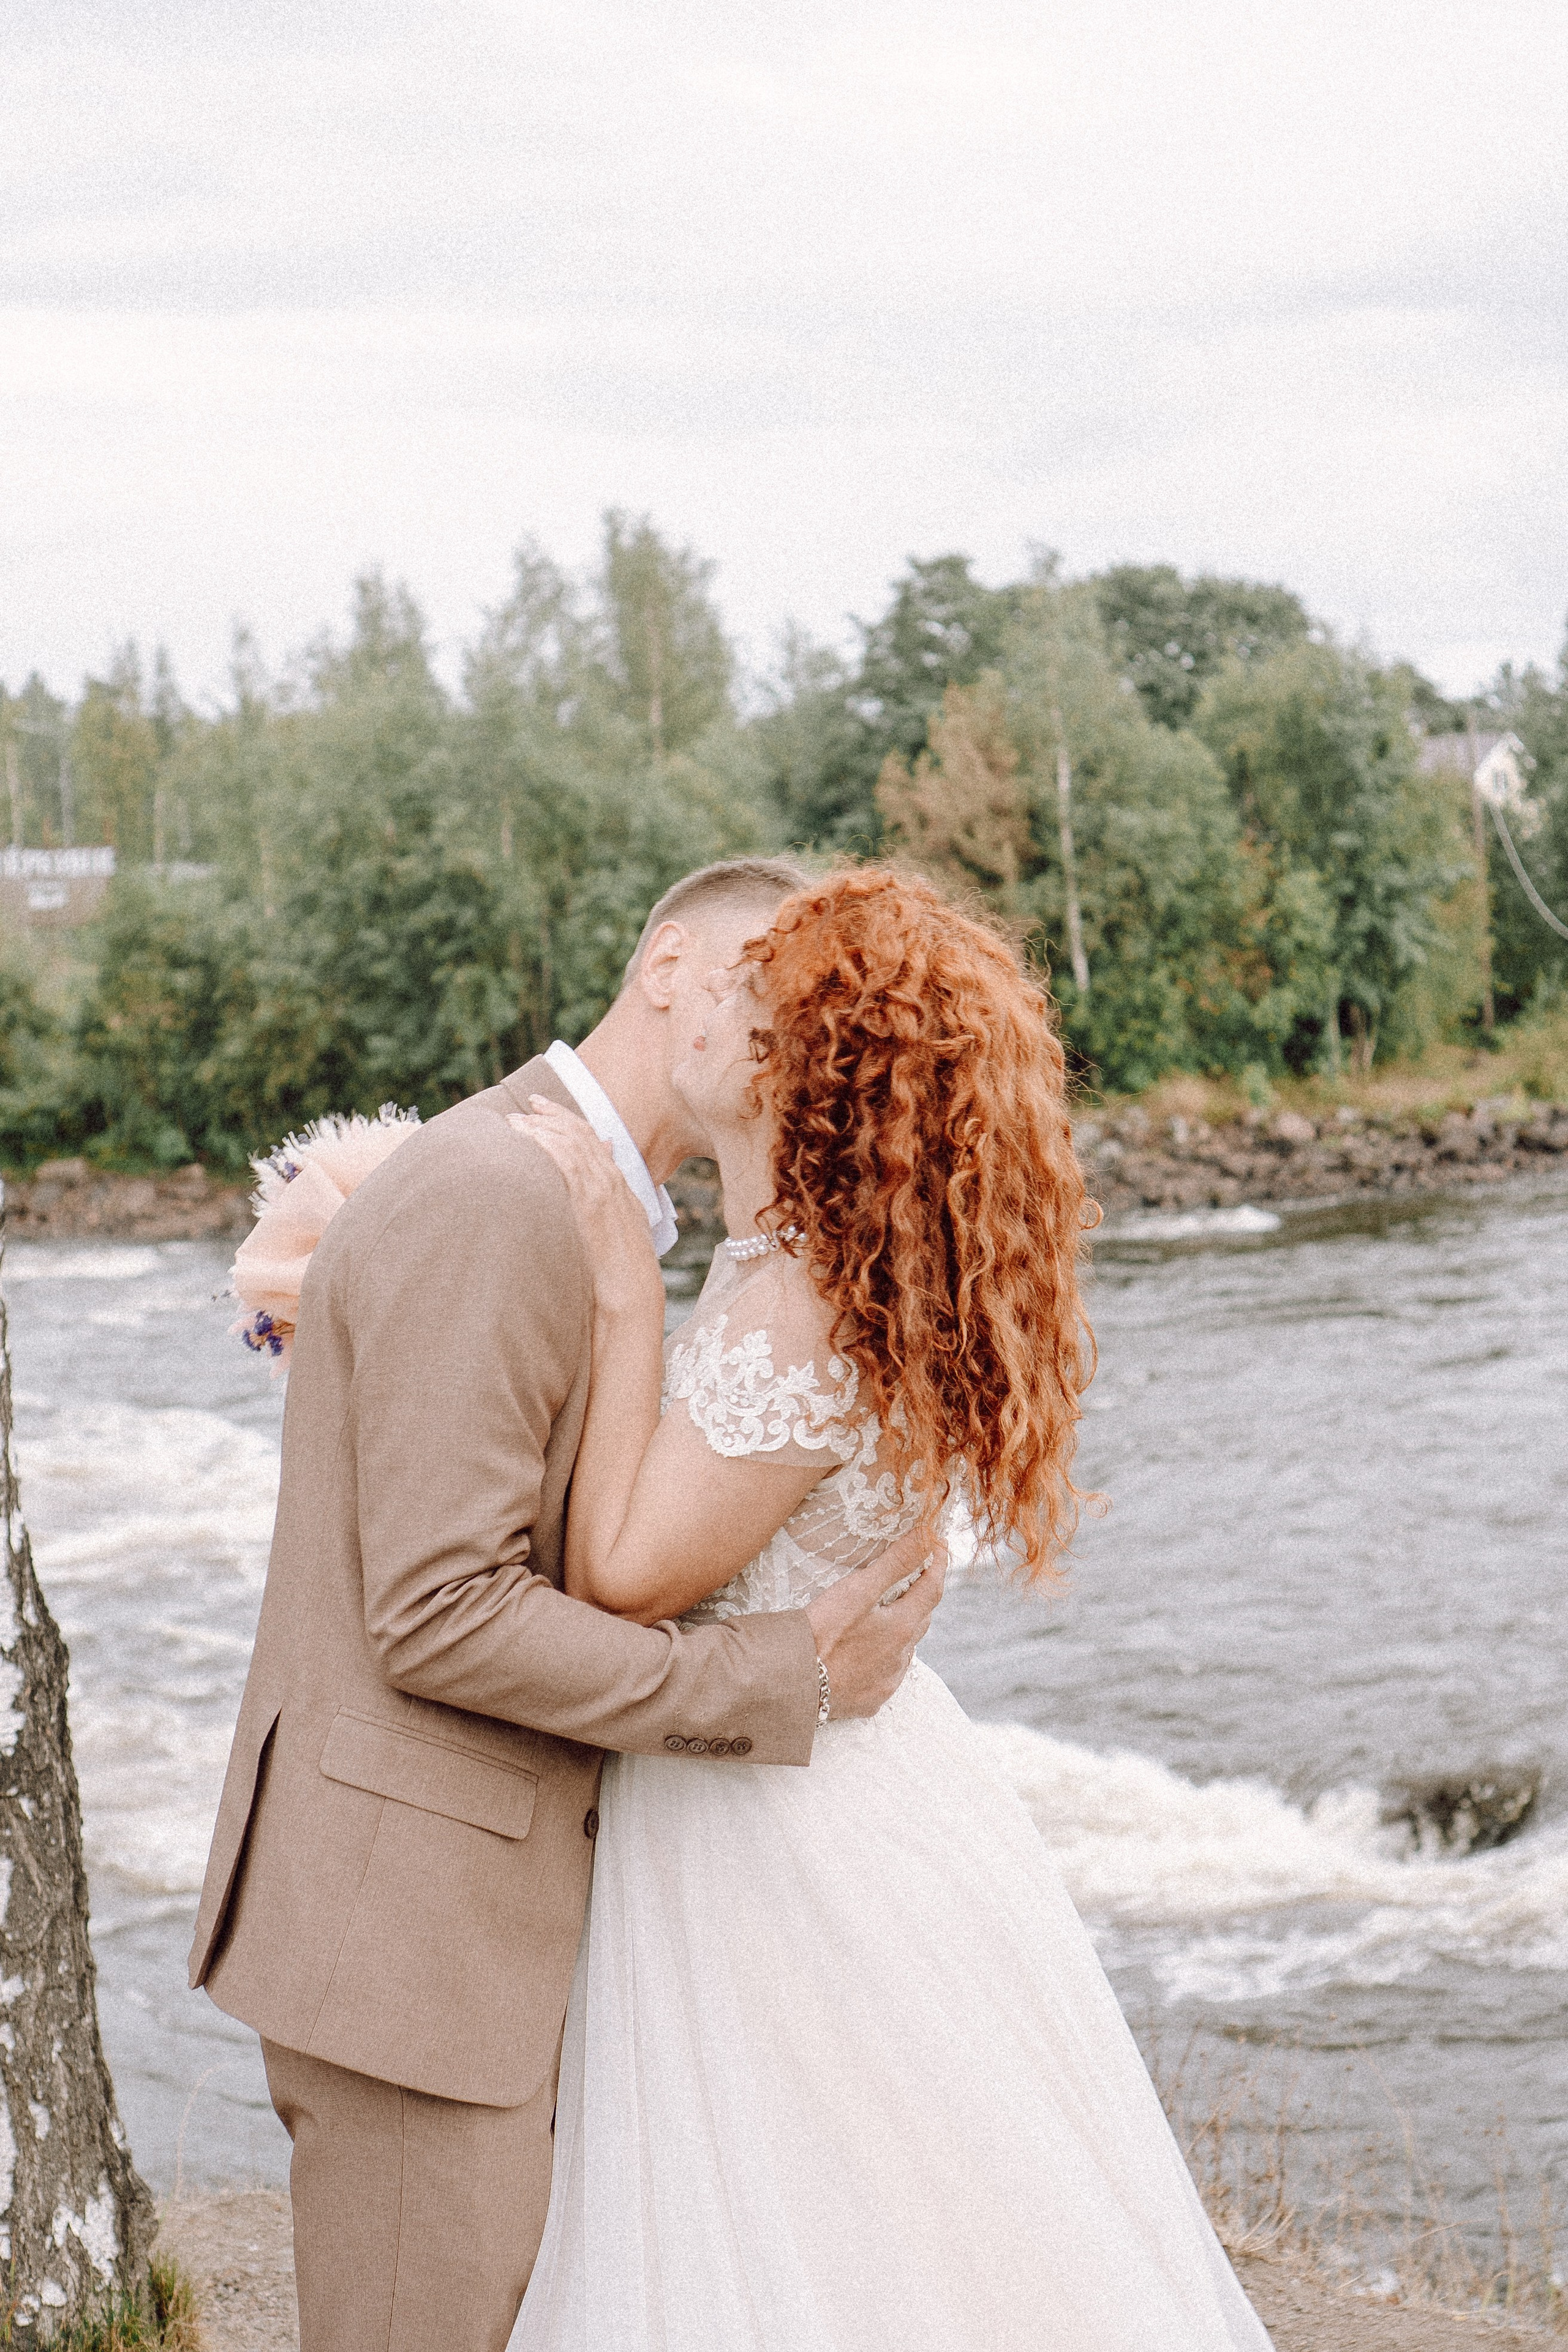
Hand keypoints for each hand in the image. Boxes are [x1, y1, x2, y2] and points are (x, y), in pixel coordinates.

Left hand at [511, 1101, 664, 1320]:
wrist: (632, 1291)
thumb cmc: (620, 1270)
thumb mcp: (617, 1229)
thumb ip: (604, 1203)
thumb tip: (590, 1193)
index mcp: (619, 1184)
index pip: (592, 1139)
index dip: (567, 1119)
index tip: (543, 1108)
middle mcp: (613, 1181)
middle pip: (581, 1135)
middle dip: (552, 1116)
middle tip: (526, 1105)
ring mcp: (604, 1190)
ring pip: (572, 1144)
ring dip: (543, 1129)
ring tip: (517, 1122)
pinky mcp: (592, 1202)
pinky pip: (568, 1163)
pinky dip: (548, 1146)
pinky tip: (529, 1140)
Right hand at [805, 1526, 946, 1721]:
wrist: (791, 1683)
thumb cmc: (821, 1633)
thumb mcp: (858, 1590)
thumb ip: (895, 1563)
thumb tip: (927, 1536)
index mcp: (902, 1628)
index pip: (933, 1589)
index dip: (939, 1564)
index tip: (940, 1545)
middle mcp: (901, 1658)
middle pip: (921, 1619)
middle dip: (921, 1596)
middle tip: (916, 1575)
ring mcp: (887, 1682)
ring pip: (906, 1649)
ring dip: (903, 1629)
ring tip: (889, 1614)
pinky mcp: (870, 1700)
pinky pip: (887, 1675)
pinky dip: (885, 1658)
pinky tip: (869, 1653)